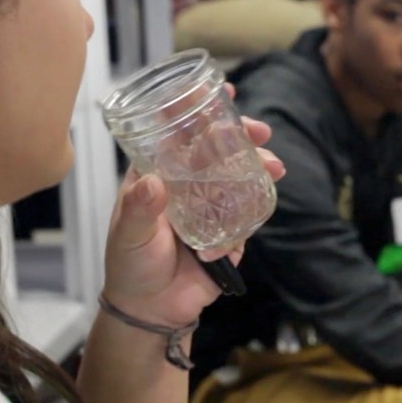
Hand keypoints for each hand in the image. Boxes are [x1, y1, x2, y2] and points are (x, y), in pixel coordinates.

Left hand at [102, 92, 284, 327]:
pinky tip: (262, 200)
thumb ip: (138, 211)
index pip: (175, 135)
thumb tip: (152, 184)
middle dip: (239, 135)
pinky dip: (256, 205)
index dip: (194, 111)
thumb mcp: (128, 236)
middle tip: (260, 131)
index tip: (218, 92)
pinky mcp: (228, 230)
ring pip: (237, 176)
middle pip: (214, 150)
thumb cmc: (130, 266)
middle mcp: (184, 185)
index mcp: (155, 176)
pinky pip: (247, 211)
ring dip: (257, 166)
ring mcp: (208, 206)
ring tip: (273, 166)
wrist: (151, 310)